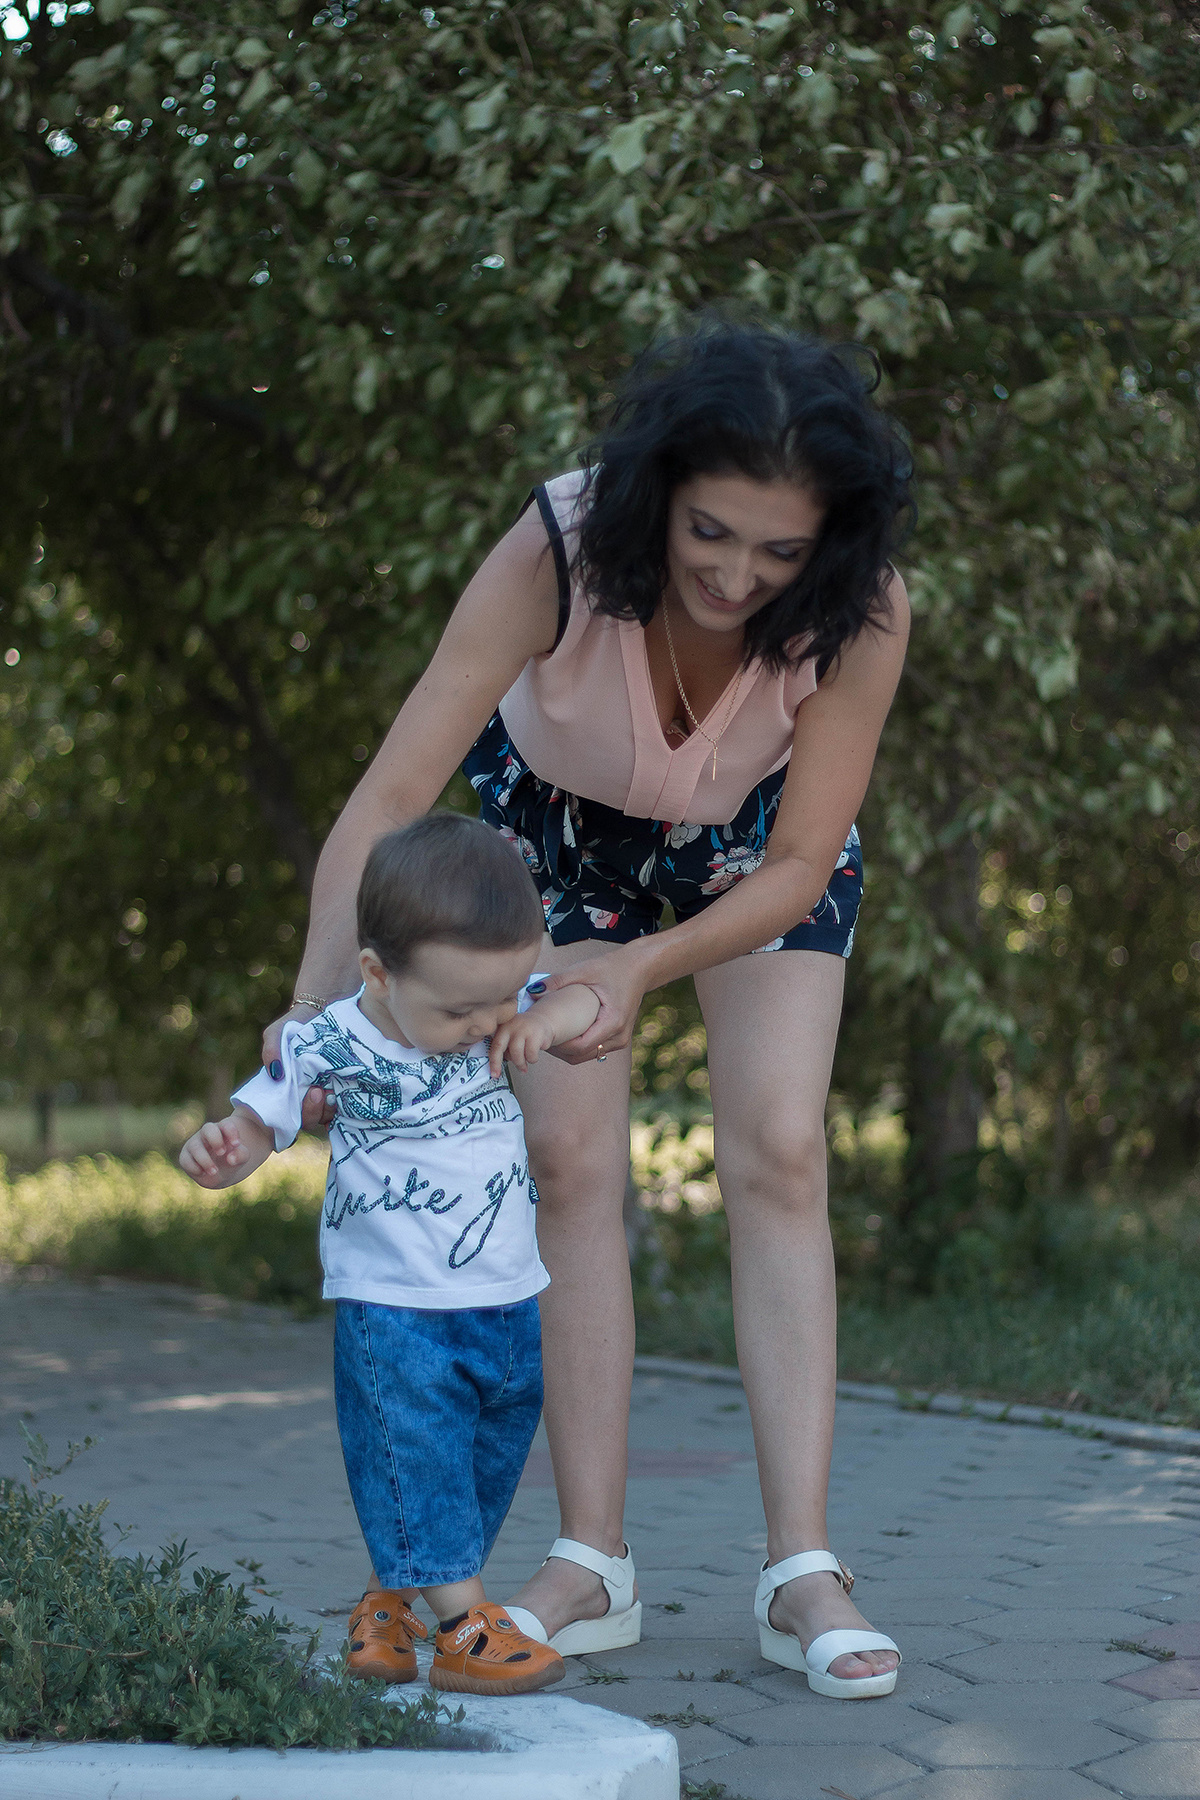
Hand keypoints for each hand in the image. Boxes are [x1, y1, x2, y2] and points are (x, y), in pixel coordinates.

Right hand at [180, 1118, 253, 1186]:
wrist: (219, 1173)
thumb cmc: (232, 1158)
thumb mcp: (242, 1157)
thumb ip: (241, 1155)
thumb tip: (231, 1159)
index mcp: (222, 1129)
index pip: (226, 1125)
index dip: (231, 1132)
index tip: (237, 1144)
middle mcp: (207, 1134)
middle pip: (208, 1128)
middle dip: (215, 1140)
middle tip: (222, 1153)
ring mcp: (194, 1144)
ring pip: (195, 1147)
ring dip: (205, 1160)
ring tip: (214, 1171)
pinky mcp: (185, 1157)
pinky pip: (186, 1160)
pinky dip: (195, 1168)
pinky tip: (203, 1173)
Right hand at [262, 1004, 334, 1134]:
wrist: (330, 1005)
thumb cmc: (301, 1020)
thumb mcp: (279, 1032)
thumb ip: (272, 1050)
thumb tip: (276, 1075)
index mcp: (291, 1087)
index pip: (292, 1114)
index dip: (300, 1111)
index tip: (310, 1094)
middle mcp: (309, 1093)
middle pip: (310, 1118)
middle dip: (313, 1111)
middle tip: (318, 1092)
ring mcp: (328, 1091)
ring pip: (327, 1115)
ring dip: (329, 1108)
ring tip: (331, 1091)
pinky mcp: (347, 1086)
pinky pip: (347, 1107)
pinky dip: (347, 1106)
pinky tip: (347, 1092)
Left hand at [489, 1012, 554, 1076]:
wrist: (544, 1020)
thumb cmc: (525, 1032)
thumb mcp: (511, 1035)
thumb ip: (503, 1046)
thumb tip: (496, 1067)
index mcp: (502, 1026)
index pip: (494, 1045)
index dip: (493, 1061)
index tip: (494, 1074)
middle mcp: (511, 1025)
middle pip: (500, 1047)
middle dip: (498, 1063)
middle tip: (498, 1074)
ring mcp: (524, 1029)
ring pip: (517, 1055)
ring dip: (520, 1064)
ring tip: (524, 1063)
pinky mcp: (537, 1034)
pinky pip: (531, 1055)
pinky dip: (532, 1059)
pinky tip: (534, 1055)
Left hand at [538, 947, 648, 1065]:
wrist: (640, 968)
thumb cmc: (614, 968)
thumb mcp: (585, 970)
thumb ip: (558, 981)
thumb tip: (532, 992)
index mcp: (613, 1021)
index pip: (580, 1046)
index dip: (558, 1046)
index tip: (541, 1036)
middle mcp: (620, 1036)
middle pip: (582, 1055)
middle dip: (559, 1051)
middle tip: (540, 1038)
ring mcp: (621, 1041)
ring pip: (588, 1056)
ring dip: (568, 1051)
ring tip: (549, 1036)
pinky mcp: (619, 1039)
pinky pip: (595, 1050)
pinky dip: (578, 1047)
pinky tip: (564, 1035)